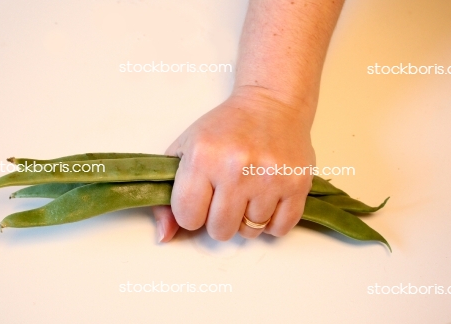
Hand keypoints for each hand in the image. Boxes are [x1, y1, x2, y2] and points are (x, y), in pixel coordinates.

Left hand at [153, 86, 315, 241]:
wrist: (272, 103)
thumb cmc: (225, 127)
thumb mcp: (185, 150)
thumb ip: (168, 197)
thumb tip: (165, 236)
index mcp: (202, 157)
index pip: (188, 218)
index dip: (191, 213)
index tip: (200, 199)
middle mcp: (236, 169)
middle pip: (220, 231)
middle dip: (219, 219)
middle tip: (225, 196)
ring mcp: (269, 178)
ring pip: (250, 232)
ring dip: (246, 219)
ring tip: (248, 191)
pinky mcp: (297, 184)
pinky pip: (279, 229)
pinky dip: (272, 222)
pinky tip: (267, 199)